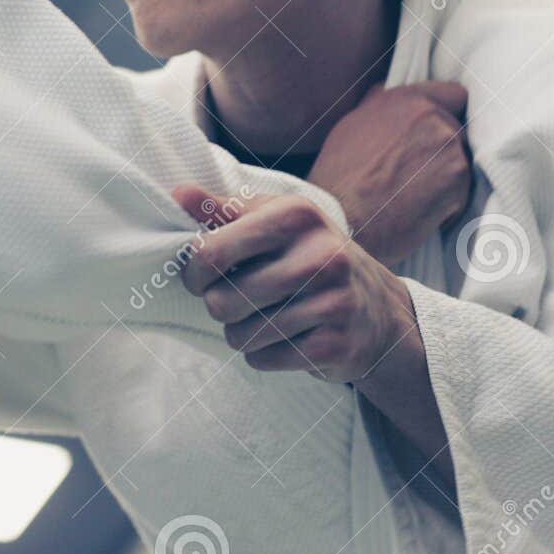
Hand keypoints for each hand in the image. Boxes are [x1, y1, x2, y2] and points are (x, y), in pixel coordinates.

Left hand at [171, 186, 418, 379]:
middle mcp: (320, 255)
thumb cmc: (310, 256)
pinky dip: (263, 354)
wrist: (376, 308)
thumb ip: (223, 211)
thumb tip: (177, 194)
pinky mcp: (334, 345)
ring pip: (239, 335)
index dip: (193, 273)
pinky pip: (262, 359)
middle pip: (221, 301)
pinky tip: (287, 338)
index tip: (202, 278)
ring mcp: (332, 302)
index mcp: (296, 215)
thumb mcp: (274, 221)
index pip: (209, 252)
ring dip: (241, 333)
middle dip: (219, 306)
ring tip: (265, 318)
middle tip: (238, 299)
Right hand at [307, 80, 469, 266]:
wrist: (342, 219)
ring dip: (445, 178)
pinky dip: (446, 205)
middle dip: (442, 151)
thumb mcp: (351, 126)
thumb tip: (386, 91)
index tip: (438, 131)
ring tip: (412, 196)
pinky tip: (417, 212)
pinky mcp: (459, 182)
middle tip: (415, 174)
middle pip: (458, 132)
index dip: (449, 113)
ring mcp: (450, 149)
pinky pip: (461, 193)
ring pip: (460, 163)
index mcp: (407, 100)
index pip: (454, 95)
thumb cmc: (339, 177)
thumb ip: (380, 106)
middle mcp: (433, 118)